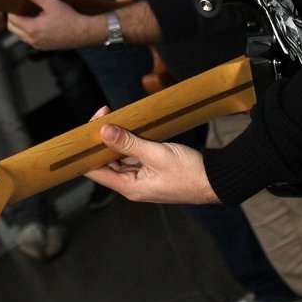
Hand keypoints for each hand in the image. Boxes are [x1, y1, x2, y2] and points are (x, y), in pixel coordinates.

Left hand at [7, 0, 100, 49]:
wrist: (83, 32)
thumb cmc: (69, 18)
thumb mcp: (51, 2)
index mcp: (32, 29)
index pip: (12, 20)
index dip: (11, 10)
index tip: (15, 2)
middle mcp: (32, 40)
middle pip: (12, 29)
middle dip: (13, 18)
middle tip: (20, 8)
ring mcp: (38, 45)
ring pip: (20, 36)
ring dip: (20, 26)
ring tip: (30, 14)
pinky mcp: (43, 47)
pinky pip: (29, 40)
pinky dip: (28, 32)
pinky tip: (38, 23)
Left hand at [86, 107, 219, 204]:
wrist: (217, 180)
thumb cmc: (189, 173)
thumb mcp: (156, 155)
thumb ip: (128, 143)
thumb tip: (103, 131)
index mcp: (129, 187)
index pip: (94, 171)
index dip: (86, 152)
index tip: (84, 132)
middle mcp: (132, 184)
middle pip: (106, 161)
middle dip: (102, 138)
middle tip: (105, 114)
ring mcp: (142, 177)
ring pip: (120, 155)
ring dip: (117, 137)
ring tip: (116, 115)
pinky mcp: (152, 169)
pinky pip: (134, 154)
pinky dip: (130, 140)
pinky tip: (130, 125)